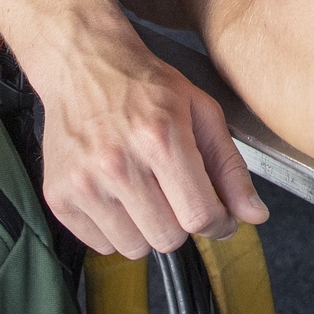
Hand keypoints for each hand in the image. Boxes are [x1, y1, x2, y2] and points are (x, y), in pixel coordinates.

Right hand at [37, 13, 267, 257]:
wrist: (84, 63)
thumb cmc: (146, 85)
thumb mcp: (201, 110)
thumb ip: (230, 166)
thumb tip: (256, 215)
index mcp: (161, 138)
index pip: (199, 215)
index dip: (218, 223)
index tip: (219, 217)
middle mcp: (118, 163)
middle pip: (168, 239)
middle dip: (182, 222)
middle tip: (176, 192)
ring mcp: (84, 182)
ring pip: (134, 249)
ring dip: (147, 228)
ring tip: (144, 190)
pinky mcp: (58, 196)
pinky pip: (99, 245)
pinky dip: (115, 229)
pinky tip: (116, 193)